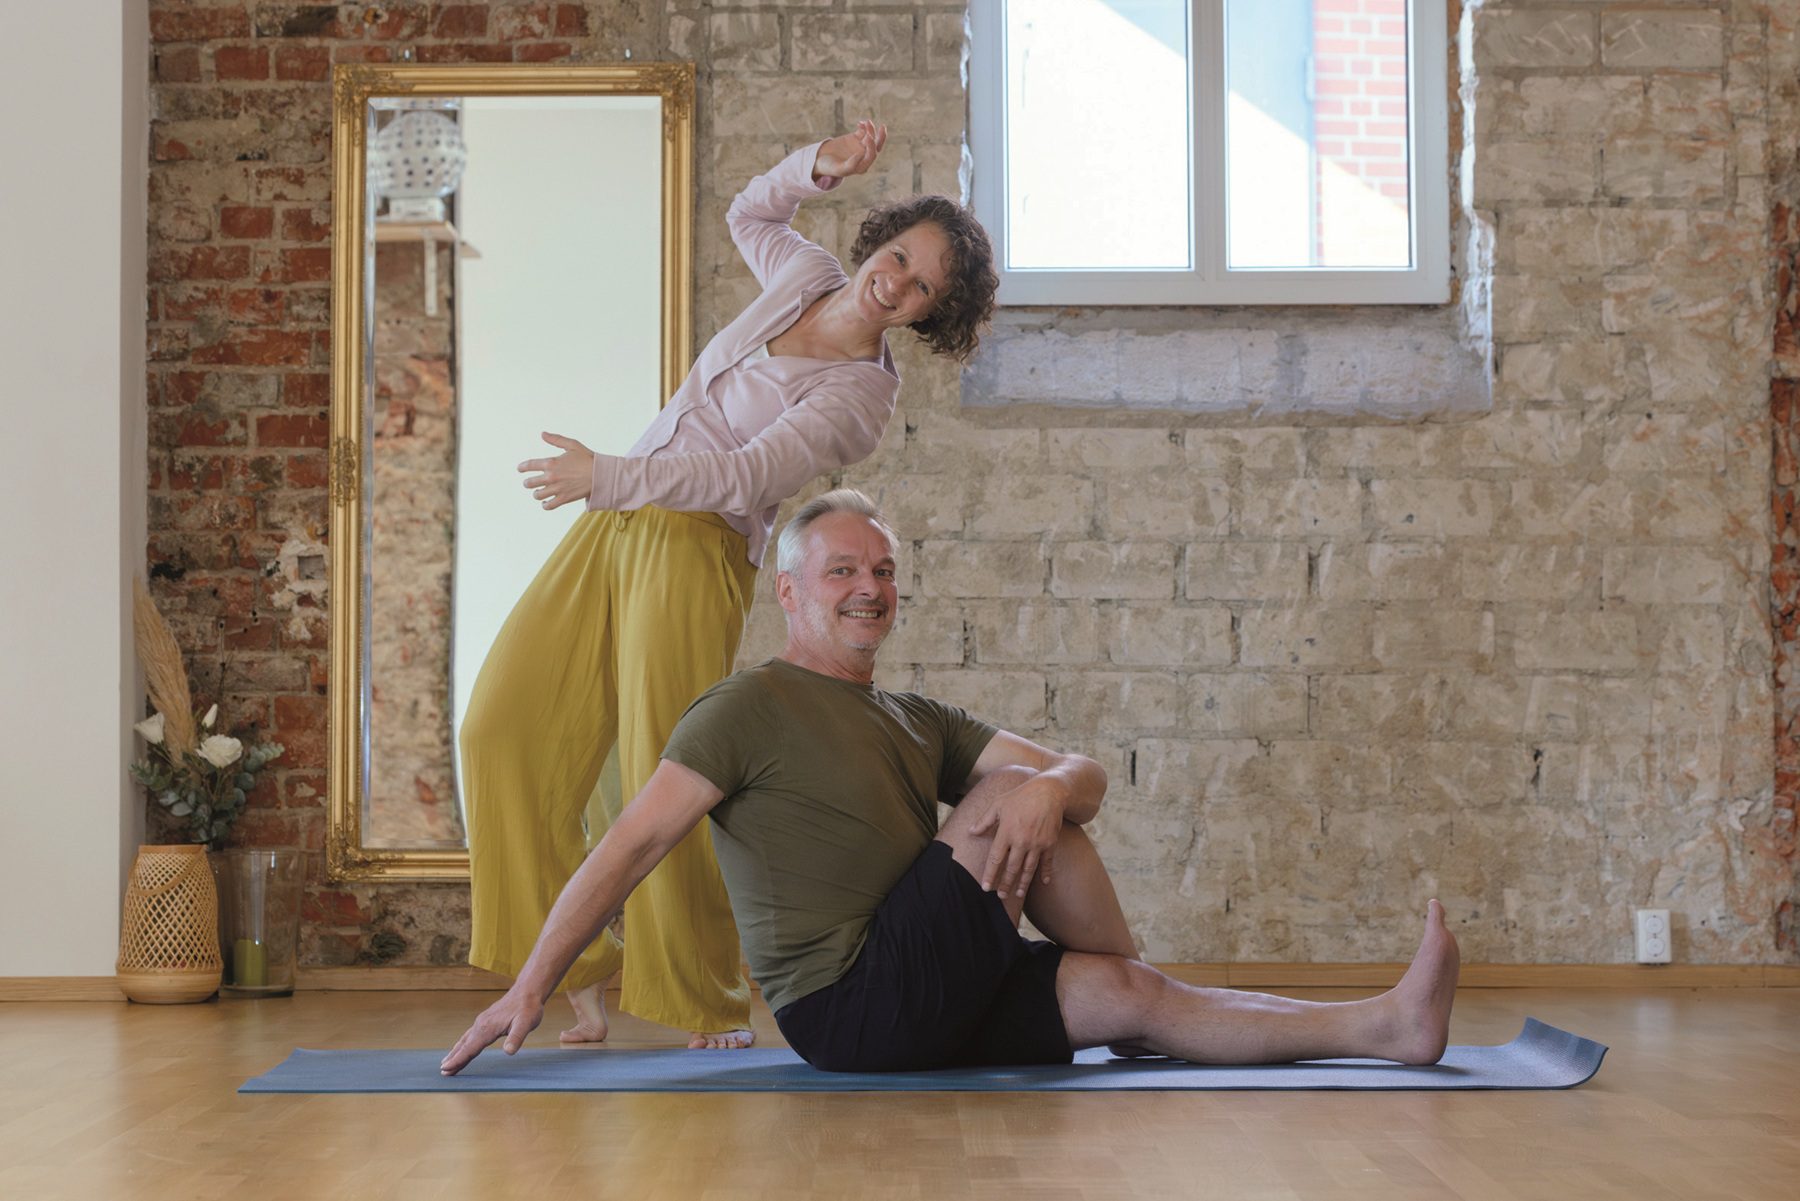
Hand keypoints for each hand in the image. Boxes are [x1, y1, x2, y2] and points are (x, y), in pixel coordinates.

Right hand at [440, 987, 544, 1075]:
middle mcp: (481, 1025)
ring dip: (456, 1052)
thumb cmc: (528, 1008)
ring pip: (466, 1040)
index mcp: (487, 1028)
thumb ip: (516, 1038)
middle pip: (464, 1046)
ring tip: (447, 1062)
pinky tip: (462, 1046)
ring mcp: (482, 1021)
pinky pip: (470, 1034)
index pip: (470, 1049)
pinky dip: (463, 1044)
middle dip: (453, 1059)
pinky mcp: (486, 1020)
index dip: (458, 1060)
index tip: (446, 1070)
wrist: (528, 991)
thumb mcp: (526, 1024)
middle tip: (443, 1072)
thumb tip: (509, 1052)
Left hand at [518, 432, 594, 509]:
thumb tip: (542, 434)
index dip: (522, 467)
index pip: (529, 465)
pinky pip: (548, 506)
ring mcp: (557, 489)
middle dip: (528, 482)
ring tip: (539, 492)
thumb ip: (556, 439)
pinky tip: (546, 502)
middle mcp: (551, 476)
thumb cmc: (588, 459)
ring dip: (536, 494)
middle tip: (529, 483)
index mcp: (551, 462)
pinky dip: (545, 505)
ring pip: (537, 495)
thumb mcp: (573, 445)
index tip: (520, 469)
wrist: (601, 475)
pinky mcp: (564, 499)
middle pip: (529, 483)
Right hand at [813, 119, 886, 180]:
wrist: (820, 160)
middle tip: (881, 127)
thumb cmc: (829, 167)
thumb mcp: (839, 169)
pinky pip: (863, 131)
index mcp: (862, 166)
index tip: (867, 138)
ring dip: (871, 129)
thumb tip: (861, 155)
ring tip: (867, 122)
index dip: (872, 147)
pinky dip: (864, 126)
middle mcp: (864, 156)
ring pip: (871, 137)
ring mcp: (860, 146)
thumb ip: (851, 165)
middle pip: (876, 146)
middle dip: (880, 137)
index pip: (872, 156)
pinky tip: (860, 123)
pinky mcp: (856, 138)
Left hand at [970, 775, 1065, 897]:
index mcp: (1006, 832)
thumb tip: (970, 832)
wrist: (1048, 792)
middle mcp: (1021, 841)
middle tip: (1001, 896)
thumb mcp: (998, 804)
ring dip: (1023, 883)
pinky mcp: (1050, 843)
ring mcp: (1037, 843)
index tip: (985, 887)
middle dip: (1005, 884)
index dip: (990, 874)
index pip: (996, 859)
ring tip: (1018, 894)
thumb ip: (984, 820)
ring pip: (1028, 869)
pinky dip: (1045, 873)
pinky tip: (1044, 882)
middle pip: (1011, 868)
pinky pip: (1047, 862)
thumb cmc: (1020, 797)